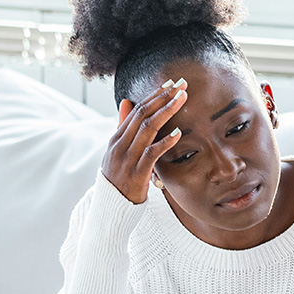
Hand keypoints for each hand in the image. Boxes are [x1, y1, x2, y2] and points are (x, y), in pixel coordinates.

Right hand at [102, 78, 187, 203]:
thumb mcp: (118, 152)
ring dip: (167, 111)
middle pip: (142, 114)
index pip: (136, 110)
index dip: (154, 95)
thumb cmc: (119, 180)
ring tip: (183, 99)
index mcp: (116, 138)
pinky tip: (178, 132)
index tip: (171, 84)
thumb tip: (126, 102)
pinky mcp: (136, 174)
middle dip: (163, 97)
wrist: (110, 209)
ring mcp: (127, 158)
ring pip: (147, 128)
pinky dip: (165, 142)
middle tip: (181, 84)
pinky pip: (151, 154)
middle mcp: (119, 145)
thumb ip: (123, 128)